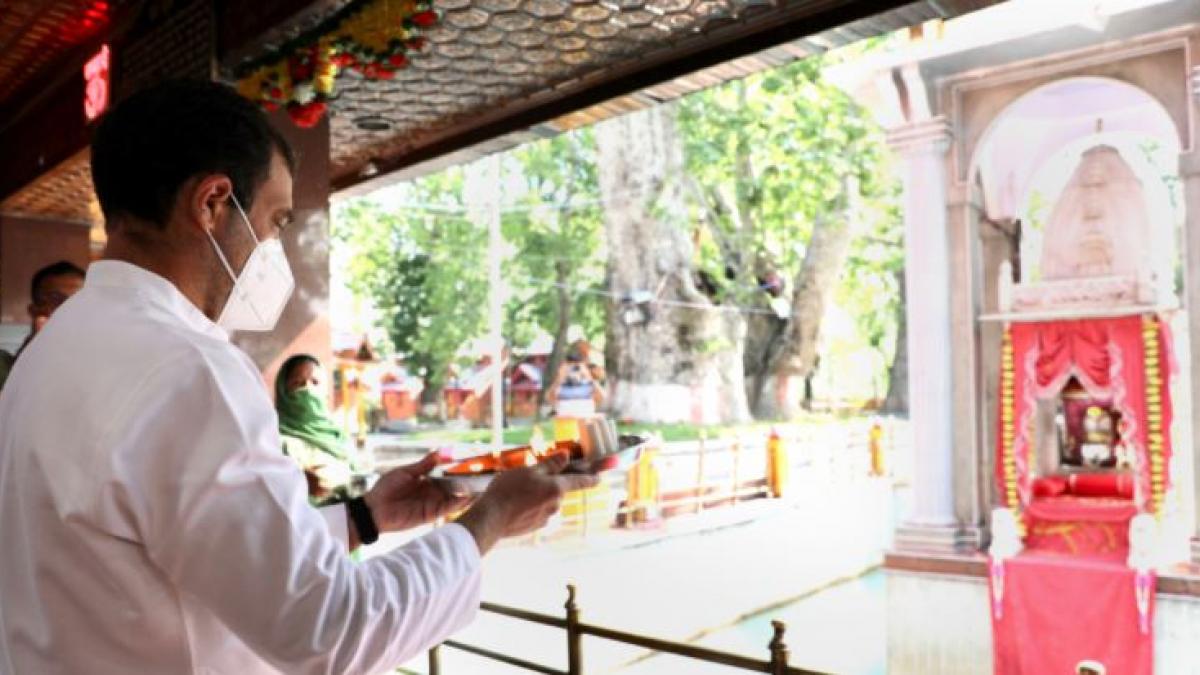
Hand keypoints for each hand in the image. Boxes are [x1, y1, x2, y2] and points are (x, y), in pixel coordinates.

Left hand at [362, 453, 471, 534]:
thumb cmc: (386, 488)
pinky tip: (466, 498)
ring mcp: (432, 504)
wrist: (374, 508)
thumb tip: (439, 453)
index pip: (447, 476)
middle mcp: (432, 494)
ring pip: (453, 499)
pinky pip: (445, 510)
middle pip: (453, 488)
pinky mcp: (429, 515)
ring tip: (480, 487)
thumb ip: (424, 465)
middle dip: (467, 483)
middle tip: (483, 477)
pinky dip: (456, 504)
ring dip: (466, 494)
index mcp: (427, 482)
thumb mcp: (406, 472)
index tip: (472, 466)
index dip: (459, 472)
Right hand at [456, 453, 599, 554]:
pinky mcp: (536, 526)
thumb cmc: (508, 490)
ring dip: (538, 495)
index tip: (600, 478)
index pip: (579, 481)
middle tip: (527, 480)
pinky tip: (516, 504)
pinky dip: (531, 506)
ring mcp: (546, 517)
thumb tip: (567, 455)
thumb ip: (550, 464)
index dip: (591, 478)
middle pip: (558, 489)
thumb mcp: (529, 471)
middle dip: (549, 484)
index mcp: (556, 487)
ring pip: (547, 501)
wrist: (491, 518)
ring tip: (516, 492)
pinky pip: (538, 512)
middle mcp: (556, 504)